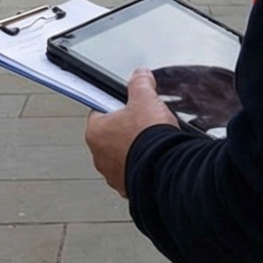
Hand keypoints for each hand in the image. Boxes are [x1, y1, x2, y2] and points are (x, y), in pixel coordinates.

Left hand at [84, 69, 177, 196]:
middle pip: (111, 135)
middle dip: (127, 128)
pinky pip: (134, 172)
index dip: (117, 106)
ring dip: (135, 149)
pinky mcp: (128, 187)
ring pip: (122, 155)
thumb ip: (140, 84)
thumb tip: (140, 75)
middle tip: (144, 123)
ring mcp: (113, 174)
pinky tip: (156, 157)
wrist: (166, 168)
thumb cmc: (149, 138)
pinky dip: (143, 165)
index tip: (128, 106)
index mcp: (96, 132)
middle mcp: (99, 156)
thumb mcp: (145, 99)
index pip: (100, 112)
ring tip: (153, 142)